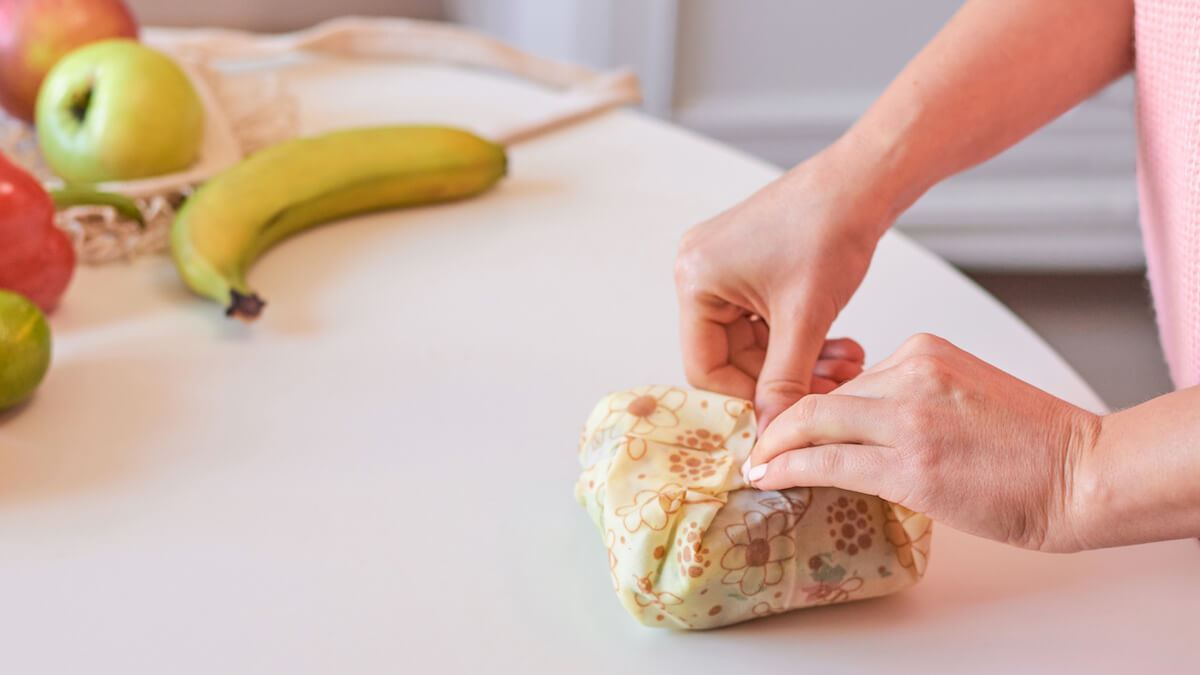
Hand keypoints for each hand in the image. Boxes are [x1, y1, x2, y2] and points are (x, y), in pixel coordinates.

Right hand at [674, 143, 895, 431]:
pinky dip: (801, 338)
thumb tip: (770, 432)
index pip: (704, 367)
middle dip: (782, 378)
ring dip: (799, 361)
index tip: (784, 414)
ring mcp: (723, 268)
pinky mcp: (749, 266)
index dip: (744, 397)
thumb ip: (783, 381)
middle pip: (731, 355)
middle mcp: (698, 272)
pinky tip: (839, 347)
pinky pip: (766, 321)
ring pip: (755, 342)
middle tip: (831, 391)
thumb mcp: (805, 318)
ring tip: (845, 368)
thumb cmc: (830, 231)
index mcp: (695, 281)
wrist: (864, 181)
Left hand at [743, 333, 1101, 551]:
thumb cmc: (1036, 444)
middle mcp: (910, 375)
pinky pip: (826, 461)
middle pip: (821, 396)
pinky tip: (769, 476)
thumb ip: (915, 394)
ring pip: (814, 423)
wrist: (1083, 473)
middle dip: (780, 422)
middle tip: (758, 443)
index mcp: (924, 351)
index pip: (850, 379)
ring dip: (775, 445)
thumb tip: (866, 423)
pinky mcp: (907, 465)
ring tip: (756, 463)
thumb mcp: (966, 390)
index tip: (792, 424)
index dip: (814, 407)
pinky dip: (788, 468)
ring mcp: (907, 419)